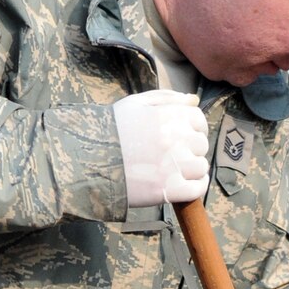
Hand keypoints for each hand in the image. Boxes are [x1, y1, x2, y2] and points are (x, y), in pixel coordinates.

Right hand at [113, 91, 208, 209]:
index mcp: (169, 116)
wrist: (88, 161)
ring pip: (201, 167)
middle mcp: (176, 139)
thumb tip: (194, 100)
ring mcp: (175, 165)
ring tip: (174, 170)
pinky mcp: (170, 190)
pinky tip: (184, 186)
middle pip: (201, 144)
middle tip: (172, 155)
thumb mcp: (135, 104)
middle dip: (190, 149)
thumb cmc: (111, 130)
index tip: (181, 136)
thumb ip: (167, 98)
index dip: (192, 128)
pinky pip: (197, 189)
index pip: (199, 120)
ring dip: (191, 169)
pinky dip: (195, 187)